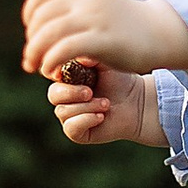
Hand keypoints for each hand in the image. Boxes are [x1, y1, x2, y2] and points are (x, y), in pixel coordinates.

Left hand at [20, 0, 187, 81]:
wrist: (164, 32)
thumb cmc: (132, 27)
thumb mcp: (100, 10)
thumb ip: (77, 13)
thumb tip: (52, 27)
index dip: (29, 19)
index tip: (34, 37)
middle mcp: (85, 1)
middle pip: (40, 17)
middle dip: (31, 42)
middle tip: (32, 61)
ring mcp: (94, 18)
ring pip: (47, 32)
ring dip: (35, 53)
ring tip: (38, 69)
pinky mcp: (102, 39)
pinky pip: (64, 48)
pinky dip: (51, 61)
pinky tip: (53, 72)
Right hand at [45, 61, 164, 151]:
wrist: (136, 102)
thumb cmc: (119, 80)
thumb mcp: (103, 62)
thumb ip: (88, 55)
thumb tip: (73, 56)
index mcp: (66, 79)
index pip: (51, 76)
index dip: (59, 75)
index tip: (76, 73)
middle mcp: (65, 98)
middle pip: (53, 95)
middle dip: (71, 93)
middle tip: (90, 92)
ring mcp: (69, 116)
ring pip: (63, 111)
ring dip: (86, 107)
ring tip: (106, 104)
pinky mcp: (77, 132)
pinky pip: (71, 127)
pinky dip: (86, 120)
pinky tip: (101, 116)